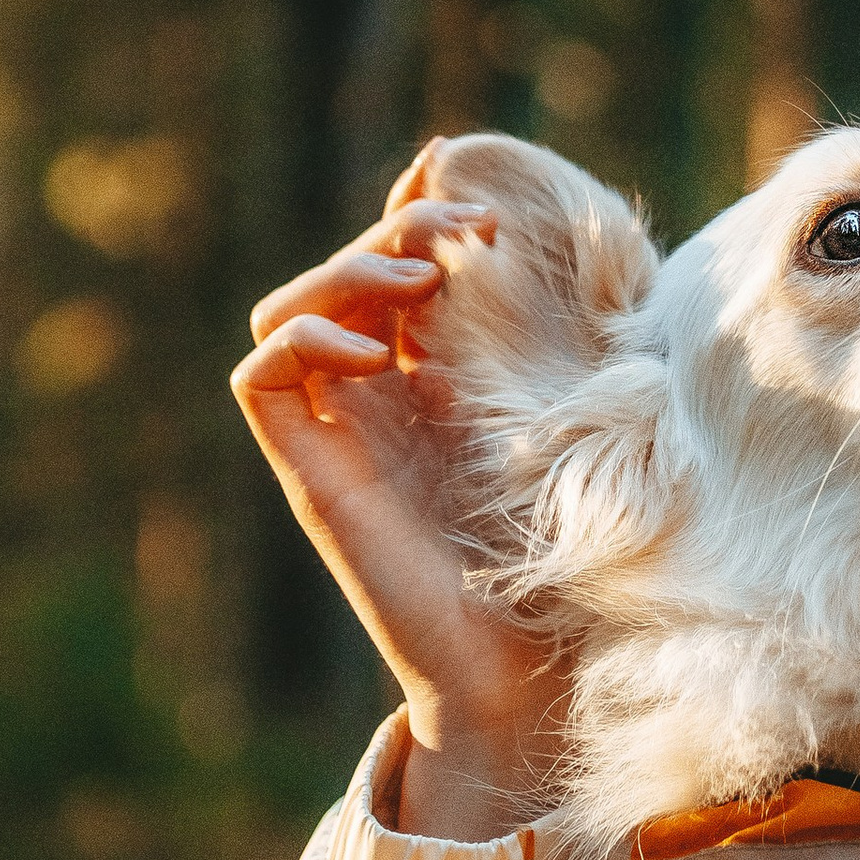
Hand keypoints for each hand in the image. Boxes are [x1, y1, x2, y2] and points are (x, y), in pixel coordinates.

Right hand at [234, 145, 566, 841]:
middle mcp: (379, 398)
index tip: (479, 194)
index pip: (396, 262)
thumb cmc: (565, 554)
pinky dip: (301, 337)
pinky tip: (369, 351)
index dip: (418, 210)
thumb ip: (567, 346)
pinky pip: (263, 377)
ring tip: (421, 284)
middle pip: (346, 273)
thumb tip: (597, 239)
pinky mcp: (312, 473)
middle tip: (468, 236)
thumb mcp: (574, 424)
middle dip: (400, 232)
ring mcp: (341, 433)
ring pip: (292, 308)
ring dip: (346, 272)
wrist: (526, 665)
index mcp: (438, 378)